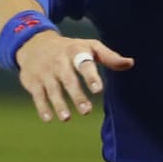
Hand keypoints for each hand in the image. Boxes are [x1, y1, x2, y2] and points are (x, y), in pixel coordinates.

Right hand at [14, 32, 133, 122]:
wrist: (34, 43)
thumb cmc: (70, 48)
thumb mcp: (89, 47)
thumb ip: (109, 57)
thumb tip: (130, 63)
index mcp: (75, 52)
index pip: (84, 64)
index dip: (91, 77)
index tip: (98, 90)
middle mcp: (58, 61)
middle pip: (68, 80)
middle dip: (77, 96)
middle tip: (86, 110)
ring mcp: (44, 72)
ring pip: (52, 89)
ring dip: (59, 104)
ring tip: (67, 118)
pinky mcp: (32, 81)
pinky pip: (37, 95)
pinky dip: (42, 107)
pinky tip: (49, 118)